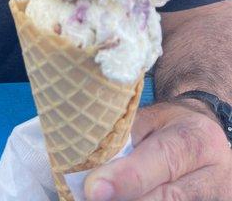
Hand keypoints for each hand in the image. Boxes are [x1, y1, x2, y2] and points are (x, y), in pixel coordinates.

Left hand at [85, 102, 231, 199]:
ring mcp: (219, 198)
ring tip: (107, 197)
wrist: (202, 138)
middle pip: (170, 197)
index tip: (95, 188)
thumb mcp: (152, 119)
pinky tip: (127, 198)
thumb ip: (128, 138)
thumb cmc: (171, 125)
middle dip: (127, 199)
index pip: (164, 158)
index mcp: (199, 137)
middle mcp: (217, 172)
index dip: (128, 177)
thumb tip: (96, 165)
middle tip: (93, 197)